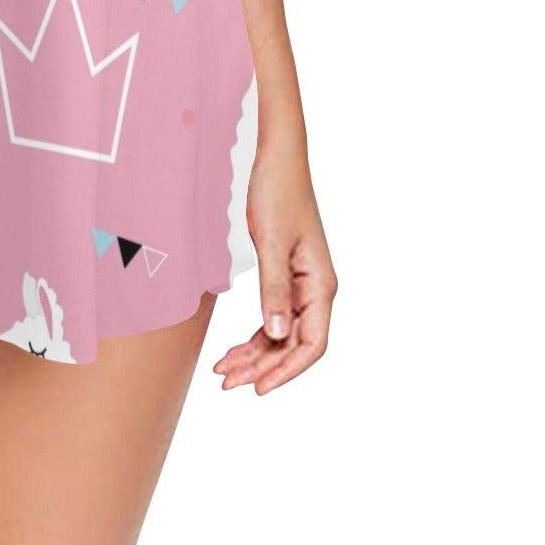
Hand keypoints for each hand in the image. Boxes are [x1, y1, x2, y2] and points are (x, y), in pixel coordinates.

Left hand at [213, 129, 336, 394]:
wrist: (275, 157)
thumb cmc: (277, 191)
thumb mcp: (271, 241)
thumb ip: (274, 290)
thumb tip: (276, 335)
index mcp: (321, 284)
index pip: (312, 344)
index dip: (287, 371)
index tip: (258, 388)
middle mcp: (316, 288)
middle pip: (294, 345)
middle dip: (262, 367)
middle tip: (226, 381)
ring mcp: (301, 283)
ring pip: (281, 333)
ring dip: (255, 355)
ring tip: (223, 370)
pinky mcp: (285, 273)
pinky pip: (274, 315)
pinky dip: (255, 334)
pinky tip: (234, 348)